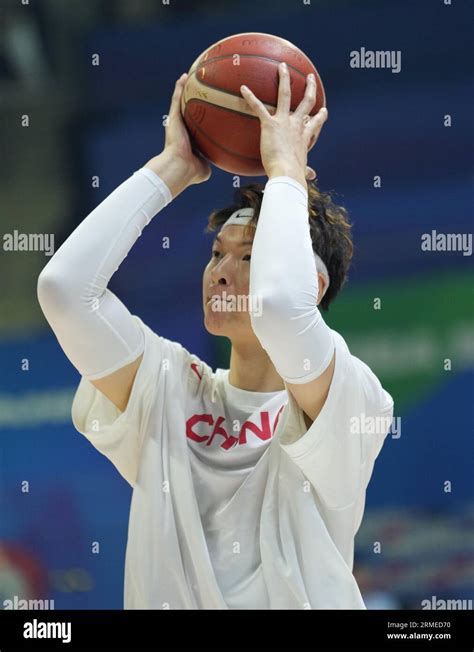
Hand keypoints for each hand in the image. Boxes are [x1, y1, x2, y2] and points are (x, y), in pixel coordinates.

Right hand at [144, 74, 211, 196]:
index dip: (201, 120)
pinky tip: (184, 77)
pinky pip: (176, 100)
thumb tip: (219, 163)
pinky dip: (179, 88)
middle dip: (192, 102)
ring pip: (180, 103)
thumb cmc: (191, 171)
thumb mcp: (205, 168)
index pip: (196, 127)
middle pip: (188, 112)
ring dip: (184, 90)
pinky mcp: (173, 118)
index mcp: (189, 141)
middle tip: (199, 90)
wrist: (179, 167)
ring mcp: (176, 123)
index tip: (207, 112)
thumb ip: (211, 163)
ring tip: (189, 77)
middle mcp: (182, 130)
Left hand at [240, 62, 327, 186]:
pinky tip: (243, 88)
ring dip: (284, 79)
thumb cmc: (293, 175)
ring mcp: (284, 122)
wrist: (287, 173)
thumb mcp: (301, 172)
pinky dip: (250, 97)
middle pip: (306, 102)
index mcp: (304, 137)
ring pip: (285, 95)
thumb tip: (311, 176)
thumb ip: (305, 172)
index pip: (315, 124)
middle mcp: (297, 125)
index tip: (323, 110)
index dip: (320, 116)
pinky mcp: (270, 124)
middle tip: (309, 77)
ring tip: (282, 66)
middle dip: (308, 88)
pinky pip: (258, 107)